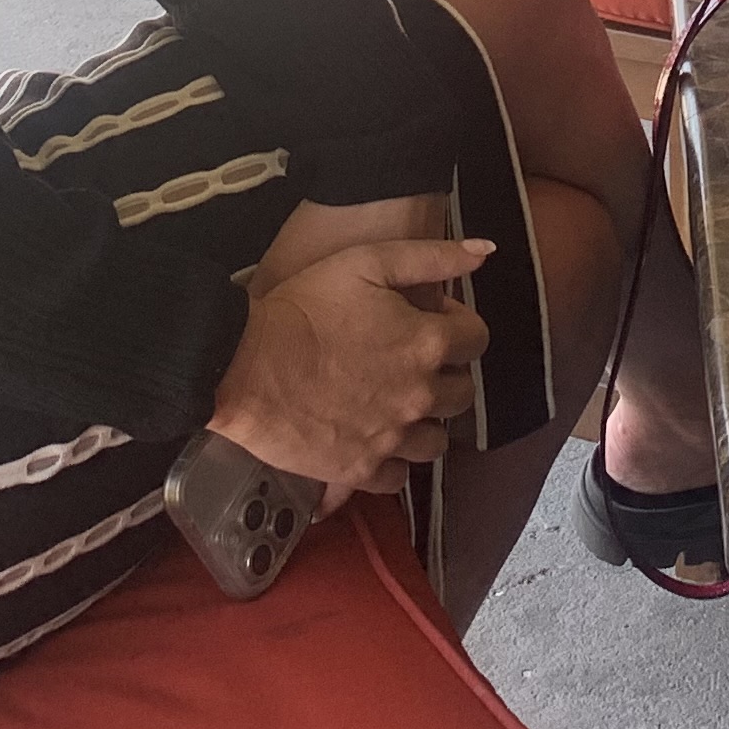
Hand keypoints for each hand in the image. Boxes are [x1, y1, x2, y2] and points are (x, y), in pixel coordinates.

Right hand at [208, 235, 492, 494]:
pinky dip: (393, 462)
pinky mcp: (358, 470)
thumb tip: (486, 250)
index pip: (476, 339)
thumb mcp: (368, 261)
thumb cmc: (304, 307)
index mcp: (426, 343)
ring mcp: (390, 438)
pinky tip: (377, 442)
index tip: (430, 321)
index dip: (458, 325)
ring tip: (398, 406)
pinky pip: (398, 478)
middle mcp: (418, 395)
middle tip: (412, 364)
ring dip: (426, 423)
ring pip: (436, 442)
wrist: (242, 365)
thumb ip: (432, 255)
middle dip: (447, 376)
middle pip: (462, 394)